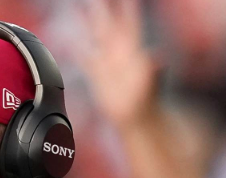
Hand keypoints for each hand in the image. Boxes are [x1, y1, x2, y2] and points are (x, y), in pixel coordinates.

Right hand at [73, 0, 160, 129]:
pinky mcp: (98, 75)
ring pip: (95, 35)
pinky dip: (76, 49)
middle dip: (103, 6)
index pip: (129, 21)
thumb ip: (154, 70)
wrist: (137, 118)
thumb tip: (157, 58)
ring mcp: (108, 62)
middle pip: (109, 22)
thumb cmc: (147, 101)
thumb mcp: (151, 83)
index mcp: (132, 50)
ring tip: (78, 5)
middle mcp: (119, 51)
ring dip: (88, 21)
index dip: (127, 7)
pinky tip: (69, 40)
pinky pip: (85, 58)